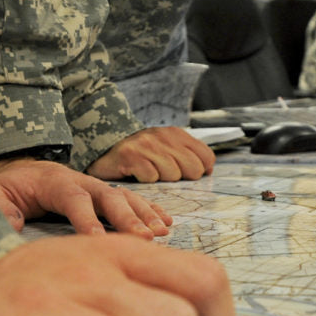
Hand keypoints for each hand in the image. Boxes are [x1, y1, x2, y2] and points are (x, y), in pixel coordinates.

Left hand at [0, 158, 171, 237]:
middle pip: (108, 197)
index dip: (86, 219)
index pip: (73, 199)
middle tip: (143, 238)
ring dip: (145, 215)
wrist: (25, 171)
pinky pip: (133, 201)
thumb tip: (8, 227)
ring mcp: (98, 188)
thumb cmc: (11, 189)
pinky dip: (151, 211)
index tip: (98, 241)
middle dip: (127, 217)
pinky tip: (167, 223)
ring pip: (125, 198)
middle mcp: (82, 182)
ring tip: (161, 233)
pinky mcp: (107, 197)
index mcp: (54, 183)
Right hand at [87, 127, 215, 182]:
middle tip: (165, 173)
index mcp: (176, 134)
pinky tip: (137, 173)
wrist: (107, 146)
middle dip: (182, 177)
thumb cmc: (142, 152)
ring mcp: (147, 146)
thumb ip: (189, 155)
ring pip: (172, 175)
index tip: (187, 173)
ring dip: (161, 179)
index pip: (206, 157)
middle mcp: (163, 137)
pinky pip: (151, 178)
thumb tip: (209, 169)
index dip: (201, 170)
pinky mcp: (131, 157)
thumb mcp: (167, 146)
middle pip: (193, 169)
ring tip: (149, 170)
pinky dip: (145, 180)